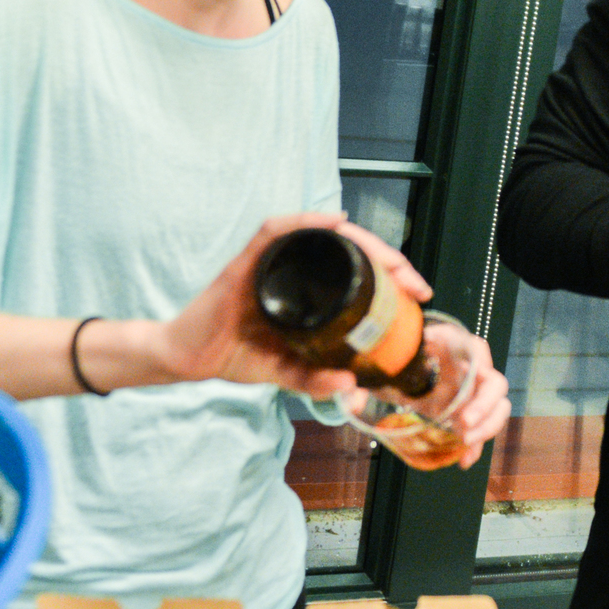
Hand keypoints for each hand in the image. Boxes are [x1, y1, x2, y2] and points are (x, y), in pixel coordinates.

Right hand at [157, 214, 429, 391]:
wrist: (188, 358)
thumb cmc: (235, 356)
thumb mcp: (286, 374)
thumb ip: (315, 381)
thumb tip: (352, 385)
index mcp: (308, 289)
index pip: (357, 270)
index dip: (392, 277)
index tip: (419, 292)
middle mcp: (293, 268)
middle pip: (348, 248)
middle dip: (387, 259)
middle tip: (413, 280)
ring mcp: (270, 262)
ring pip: (321, 235)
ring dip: (359, 240)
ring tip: (389, 258)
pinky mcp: (246, 261)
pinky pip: (276, 231)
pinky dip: (306, 222)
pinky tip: (335, 224)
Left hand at [343, 317, 512, 472]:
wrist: (399, 368)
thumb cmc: (396, 358)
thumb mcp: (383, 365)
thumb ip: (367, 381)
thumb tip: (352, 402)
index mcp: (452, 345)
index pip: (478, 350)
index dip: (479, 369)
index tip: (470, 387)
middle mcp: (469, 368)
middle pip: (495, 384)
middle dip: (485, 406)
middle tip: (463, 425)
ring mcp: (472, 391)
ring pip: (497, 407)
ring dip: (487, 427)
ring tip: (465, 444)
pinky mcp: (468, 411)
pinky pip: (482, 428)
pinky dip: (476, 446)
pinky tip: (463, 460)